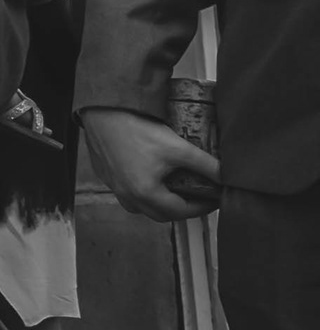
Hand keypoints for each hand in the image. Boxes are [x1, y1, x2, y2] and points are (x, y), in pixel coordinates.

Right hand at [87, 106, 222, 221]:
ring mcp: (115, 187)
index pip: (181, 212)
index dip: (202, 208)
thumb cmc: (135, 130)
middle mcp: (128, 195)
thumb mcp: (178, 148)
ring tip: (173, 190)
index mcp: (146, 193)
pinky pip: (127, 194)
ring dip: (159, 204)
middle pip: (161, 215)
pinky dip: (142, 192)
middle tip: (198, 197)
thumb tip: (226, 176)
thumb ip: (205, 164)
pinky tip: (149, 176)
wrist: (102, 114)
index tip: (214, 200)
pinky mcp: (107, 176)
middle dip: (182, 210)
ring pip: (141, 207)